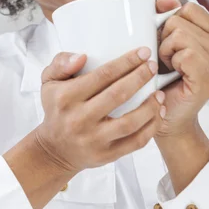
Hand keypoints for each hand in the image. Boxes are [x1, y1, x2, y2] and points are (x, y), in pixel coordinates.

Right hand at [35, 48, 165, 173]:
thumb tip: (82, 57)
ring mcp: (93, 140)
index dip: (126, 62)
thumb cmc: (57, 109)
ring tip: (160, 93)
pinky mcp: (106, 156)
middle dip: (140, 78)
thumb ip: (61, 63)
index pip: (102, 75)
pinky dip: (151, 128)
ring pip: (129, 122)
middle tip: (152, 66)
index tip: (143, 52)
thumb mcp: (49, 82)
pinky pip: (135, 142)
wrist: (55, 149)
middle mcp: (79, 119)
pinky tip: (158, 114)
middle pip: (118, 95)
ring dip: (150, 106)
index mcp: (66, 97)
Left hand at [154, 0, 208, 137]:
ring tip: (170, 67)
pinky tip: (173, 74)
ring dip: (165, 51)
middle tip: (168, 59)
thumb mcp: (166, 39)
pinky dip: (170, 61)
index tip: (170, 43)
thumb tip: (166, 1)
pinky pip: (185, 53)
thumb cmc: (165, 77)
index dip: (170, 22)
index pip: (188, 8)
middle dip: (164, 38)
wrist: (167, 114)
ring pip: (179, 34)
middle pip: (179, 20)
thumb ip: (168, 16)